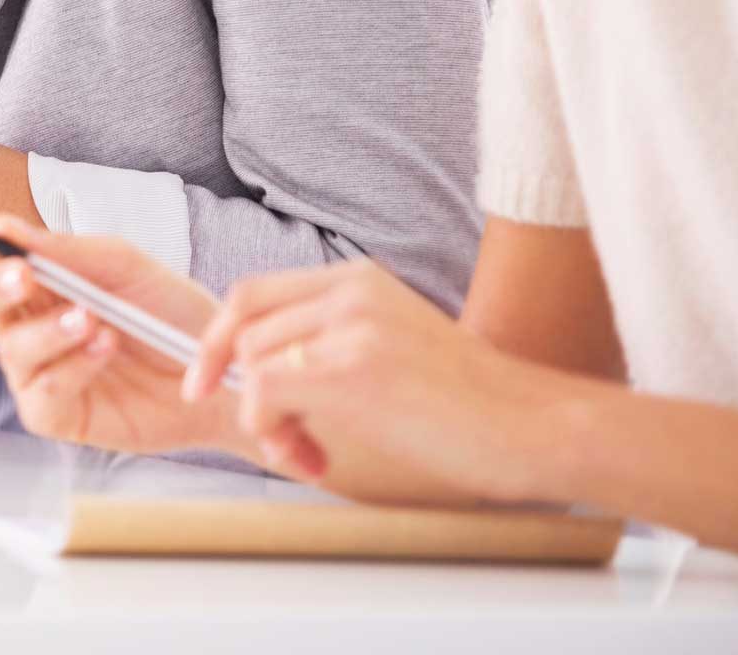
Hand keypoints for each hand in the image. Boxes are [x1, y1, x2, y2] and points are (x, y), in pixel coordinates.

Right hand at [0, 214, 252, 457]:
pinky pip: (41, 394)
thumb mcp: (123, 266)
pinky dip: (70, 368)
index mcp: (39, 284)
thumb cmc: (173, 312)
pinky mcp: (58, 415)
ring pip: (11, 350)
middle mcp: (31, 326)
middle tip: (24, 275)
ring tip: (92, 319)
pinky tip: (104, 350)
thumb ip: (64, 249)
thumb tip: (2, 226)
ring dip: (48, 331)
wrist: (222, 367)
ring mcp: (42, 373)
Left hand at [188, 261, 546, 503]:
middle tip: (285, 438)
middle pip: (243, 329)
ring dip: (267, 421)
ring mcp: (352, 326)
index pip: (251, 293)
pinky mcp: (354, 369)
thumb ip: (328, 339)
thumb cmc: (466, 405)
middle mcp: (351, 291)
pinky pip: (265, 391)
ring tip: (312, 451)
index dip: (216, 339)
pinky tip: (315, 458)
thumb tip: (250, 369)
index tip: (204, 383)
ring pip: (252, 362)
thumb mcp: (389, 344)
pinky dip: (272, 430)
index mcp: (357, 279)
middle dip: (244, 390)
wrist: (532, 427)